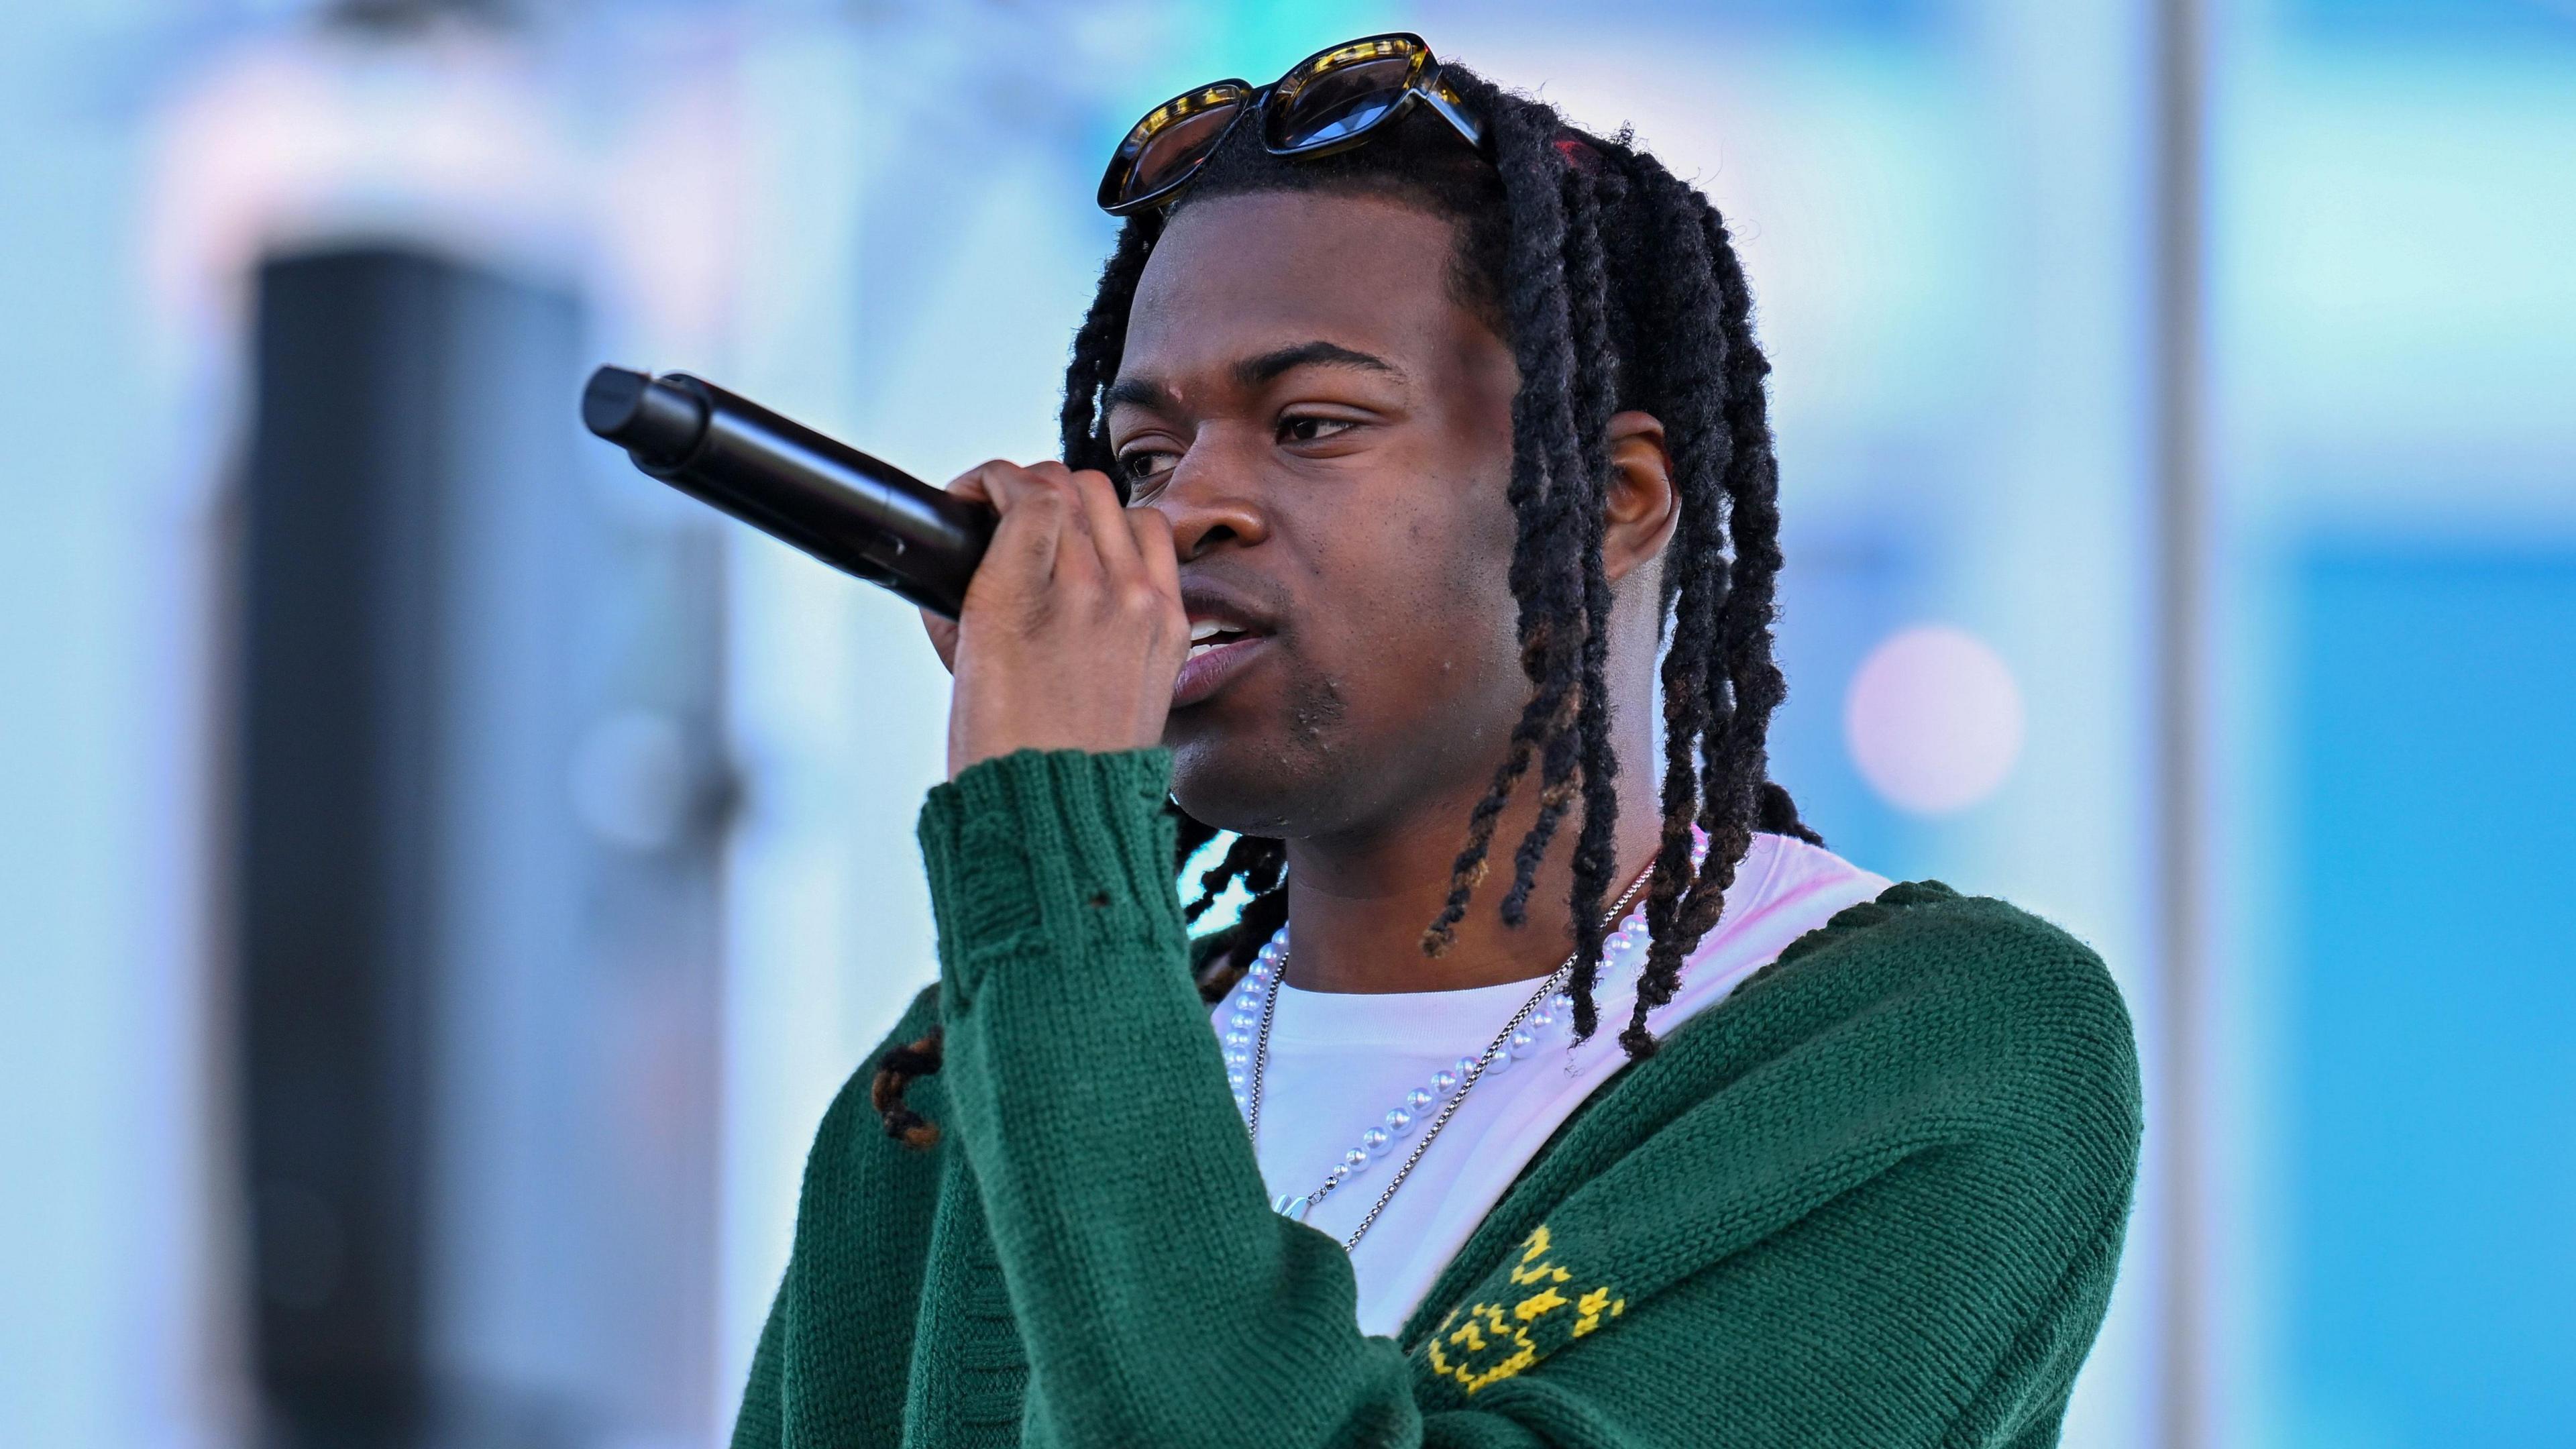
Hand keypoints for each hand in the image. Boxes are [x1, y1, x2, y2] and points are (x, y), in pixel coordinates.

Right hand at [920, 460, 1185, 778]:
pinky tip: (1105, 560)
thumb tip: (980, 551)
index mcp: (1020, 594)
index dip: (992, 478)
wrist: (1059, 809)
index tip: (977, 496)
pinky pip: (1158, 546)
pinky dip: (1127, 539)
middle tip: (1011, 513)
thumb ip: (966, 591)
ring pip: (1118, 504)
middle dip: (1032, 487)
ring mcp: (1139, 606)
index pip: (1025, 488)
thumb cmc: (1000, 745)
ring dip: (1084, 505)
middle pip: (1071, 485)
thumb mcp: (964, 658)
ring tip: (1061, 532)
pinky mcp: (1171, 628)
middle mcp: (1087, 588)